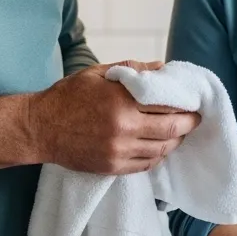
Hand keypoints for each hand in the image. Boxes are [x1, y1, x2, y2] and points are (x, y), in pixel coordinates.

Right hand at [27, 61, 200, 174]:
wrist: (39, 128)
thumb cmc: (68, 96)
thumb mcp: (98, 74)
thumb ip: (133, 70)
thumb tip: (162, 68)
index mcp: (121, 101)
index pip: (166, 104)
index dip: (185, 104)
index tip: (194, 101)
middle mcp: (123, 128)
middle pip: (170, 129)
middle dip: (188, 124)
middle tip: (196, 119)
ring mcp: (118, 151)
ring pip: (160, 150)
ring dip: (175, 142)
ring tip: (181, 133)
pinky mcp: (111, 167)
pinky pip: (145, 165)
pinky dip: (157, 156)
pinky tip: (160, 148)